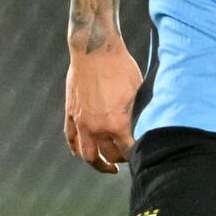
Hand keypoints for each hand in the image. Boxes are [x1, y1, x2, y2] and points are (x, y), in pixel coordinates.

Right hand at [65, 44, 141, 173]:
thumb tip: (144, 128)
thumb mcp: (138, 91)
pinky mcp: (71, 113)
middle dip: (120, 160)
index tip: (143, 155)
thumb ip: (139, 114)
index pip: (129, 152)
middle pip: (109, 156)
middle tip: (126, 159)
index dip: (138, 155)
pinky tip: (80, 152)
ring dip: (97, 164)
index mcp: (117, 124)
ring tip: (105, 166)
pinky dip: (75, 148)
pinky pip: (71, 138)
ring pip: (87, 154)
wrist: (95, 49)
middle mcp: (98, 128)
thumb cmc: (120, 66)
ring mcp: (82, 122)